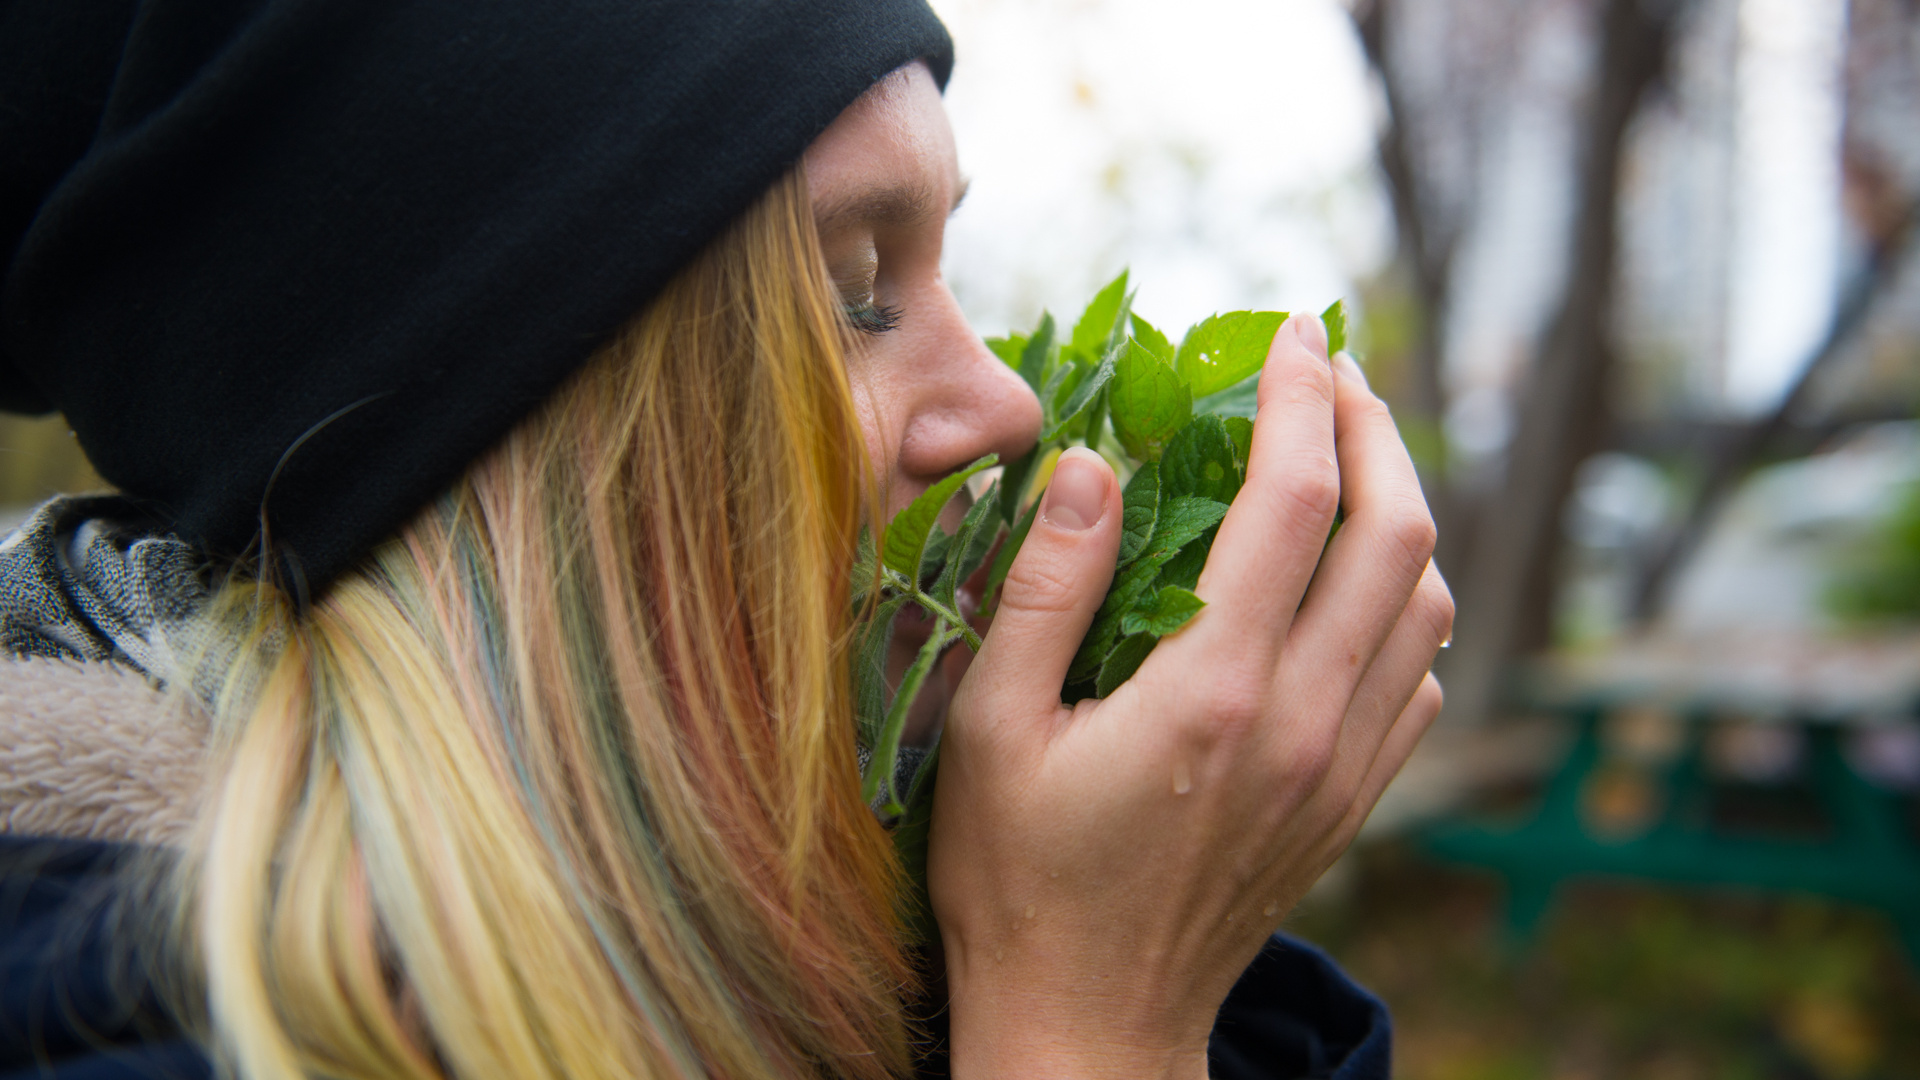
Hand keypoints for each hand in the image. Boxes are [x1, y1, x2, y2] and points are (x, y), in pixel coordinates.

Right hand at [930, 313, 1452, 1079]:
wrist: (1091, 1029)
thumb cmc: (1018, 884)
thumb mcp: (989, 732)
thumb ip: (1044, 590)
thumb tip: (1096, 467)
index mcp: (1213, 691)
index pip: (1296, 500)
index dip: (1303, 396)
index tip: (1293, 331)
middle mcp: (1304, 722)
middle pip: (1399, 533)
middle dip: (1376, 427)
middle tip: (1330, 371)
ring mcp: (1343, 769)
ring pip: (1429, 602)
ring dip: (1404, 509)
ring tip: (1347, 458)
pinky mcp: (1352, 804)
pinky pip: (1420, 678)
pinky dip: (1406, 603)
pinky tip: (1354, 585)